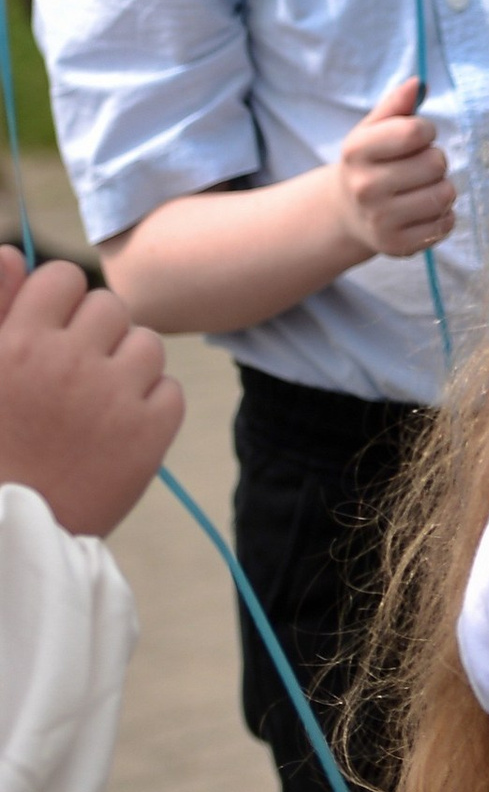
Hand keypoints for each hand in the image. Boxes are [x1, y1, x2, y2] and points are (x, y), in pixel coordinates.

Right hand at [0, 247, 182, 534]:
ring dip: (126, 367)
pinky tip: (117, 433)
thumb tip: (15, 251)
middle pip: (109, 306)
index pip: (62, 278)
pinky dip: (150, 409)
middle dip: (93, 334)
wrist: (10, 540)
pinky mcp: (148, 436)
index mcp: (17, 344)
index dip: (56, 304)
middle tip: (70, 377)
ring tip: (94, 406)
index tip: (46, 336)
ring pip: (145, 344)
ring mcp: (112, 398)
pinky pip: (169, 391)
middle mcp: (67, 363)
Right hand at [336, 76, 455, 259]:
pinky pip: (446, 223)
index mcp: (356, 151)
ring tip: (423, 187)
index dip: (426, 130)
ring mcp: (380, 220)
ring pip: (445, 194)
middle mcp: (364, 187)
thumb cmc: (370, 161)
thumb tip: (418, 83)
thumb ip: (397, 104)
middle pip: (436, 163)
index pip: (415, 131)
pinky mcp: (397, 245)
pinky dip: (443, 215)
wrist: (347, 212)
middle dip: (435, 159)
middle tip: (418, 166)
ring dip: (443, 187)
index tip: (416, 137)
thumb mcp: (373, 129)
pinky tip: (423, 210)